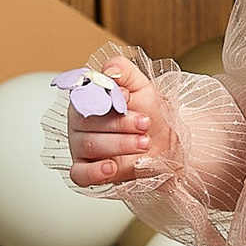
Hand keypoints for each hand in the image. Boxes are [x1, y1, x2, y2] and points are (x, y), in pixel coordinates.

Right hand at [65, 54, 170, 186]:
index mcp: (87, 98)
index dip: (108, 97)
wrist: (167, 142)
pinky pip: (79, 174)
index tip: (130, 96)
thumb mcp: (141, 85)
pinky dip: (94, 172)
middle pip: (88, 122)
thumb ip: (124, 71)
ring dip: (120, 144)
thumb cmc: (149, 113)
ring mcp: (81, 147)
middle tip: (145, 122)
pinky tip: (111, 166)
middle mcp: (80, 122)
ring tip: (144, 142)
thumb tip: (109, 72)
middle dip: (121, 123)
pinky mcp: (87, 170)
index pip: (86, 95)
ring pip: (90, 145)